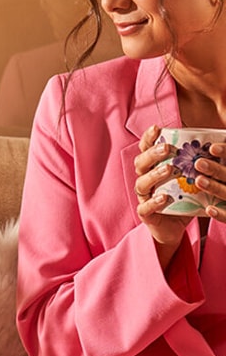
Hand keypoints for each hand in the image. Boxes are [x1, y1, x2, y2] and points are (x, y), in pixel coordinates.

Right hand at [133, 125, 191, 261]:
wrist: (173, 228)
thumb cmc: (182, 199)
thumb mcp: (189, 178)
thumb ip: (193, 164)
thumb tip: (214, 143)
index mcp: (152, 168)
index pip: (145, 149)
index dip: (148, 138)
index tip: (157, 128)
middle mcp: (144, 180)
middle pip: (141, 163)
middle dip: (152, 154)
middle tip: (167, 148)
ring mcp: (143, 197)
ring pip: (142, 183)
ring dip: (154, 175)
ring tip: (168, 170)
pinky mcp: (146, 213)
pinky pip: (145, 206)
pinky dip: (154, 202)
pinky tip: (164, 197)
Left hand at [192, 141, 225, 217]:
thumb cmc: (223, 179)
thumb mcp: (222, 168)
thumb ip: (220, 157)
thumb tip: (208, 142)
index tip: (212, 147)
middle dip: (216, 170)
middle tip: (198, 163)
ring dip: (215, 188)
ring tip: (198, 181)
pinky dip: (222, 214)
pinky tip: (208, 209)